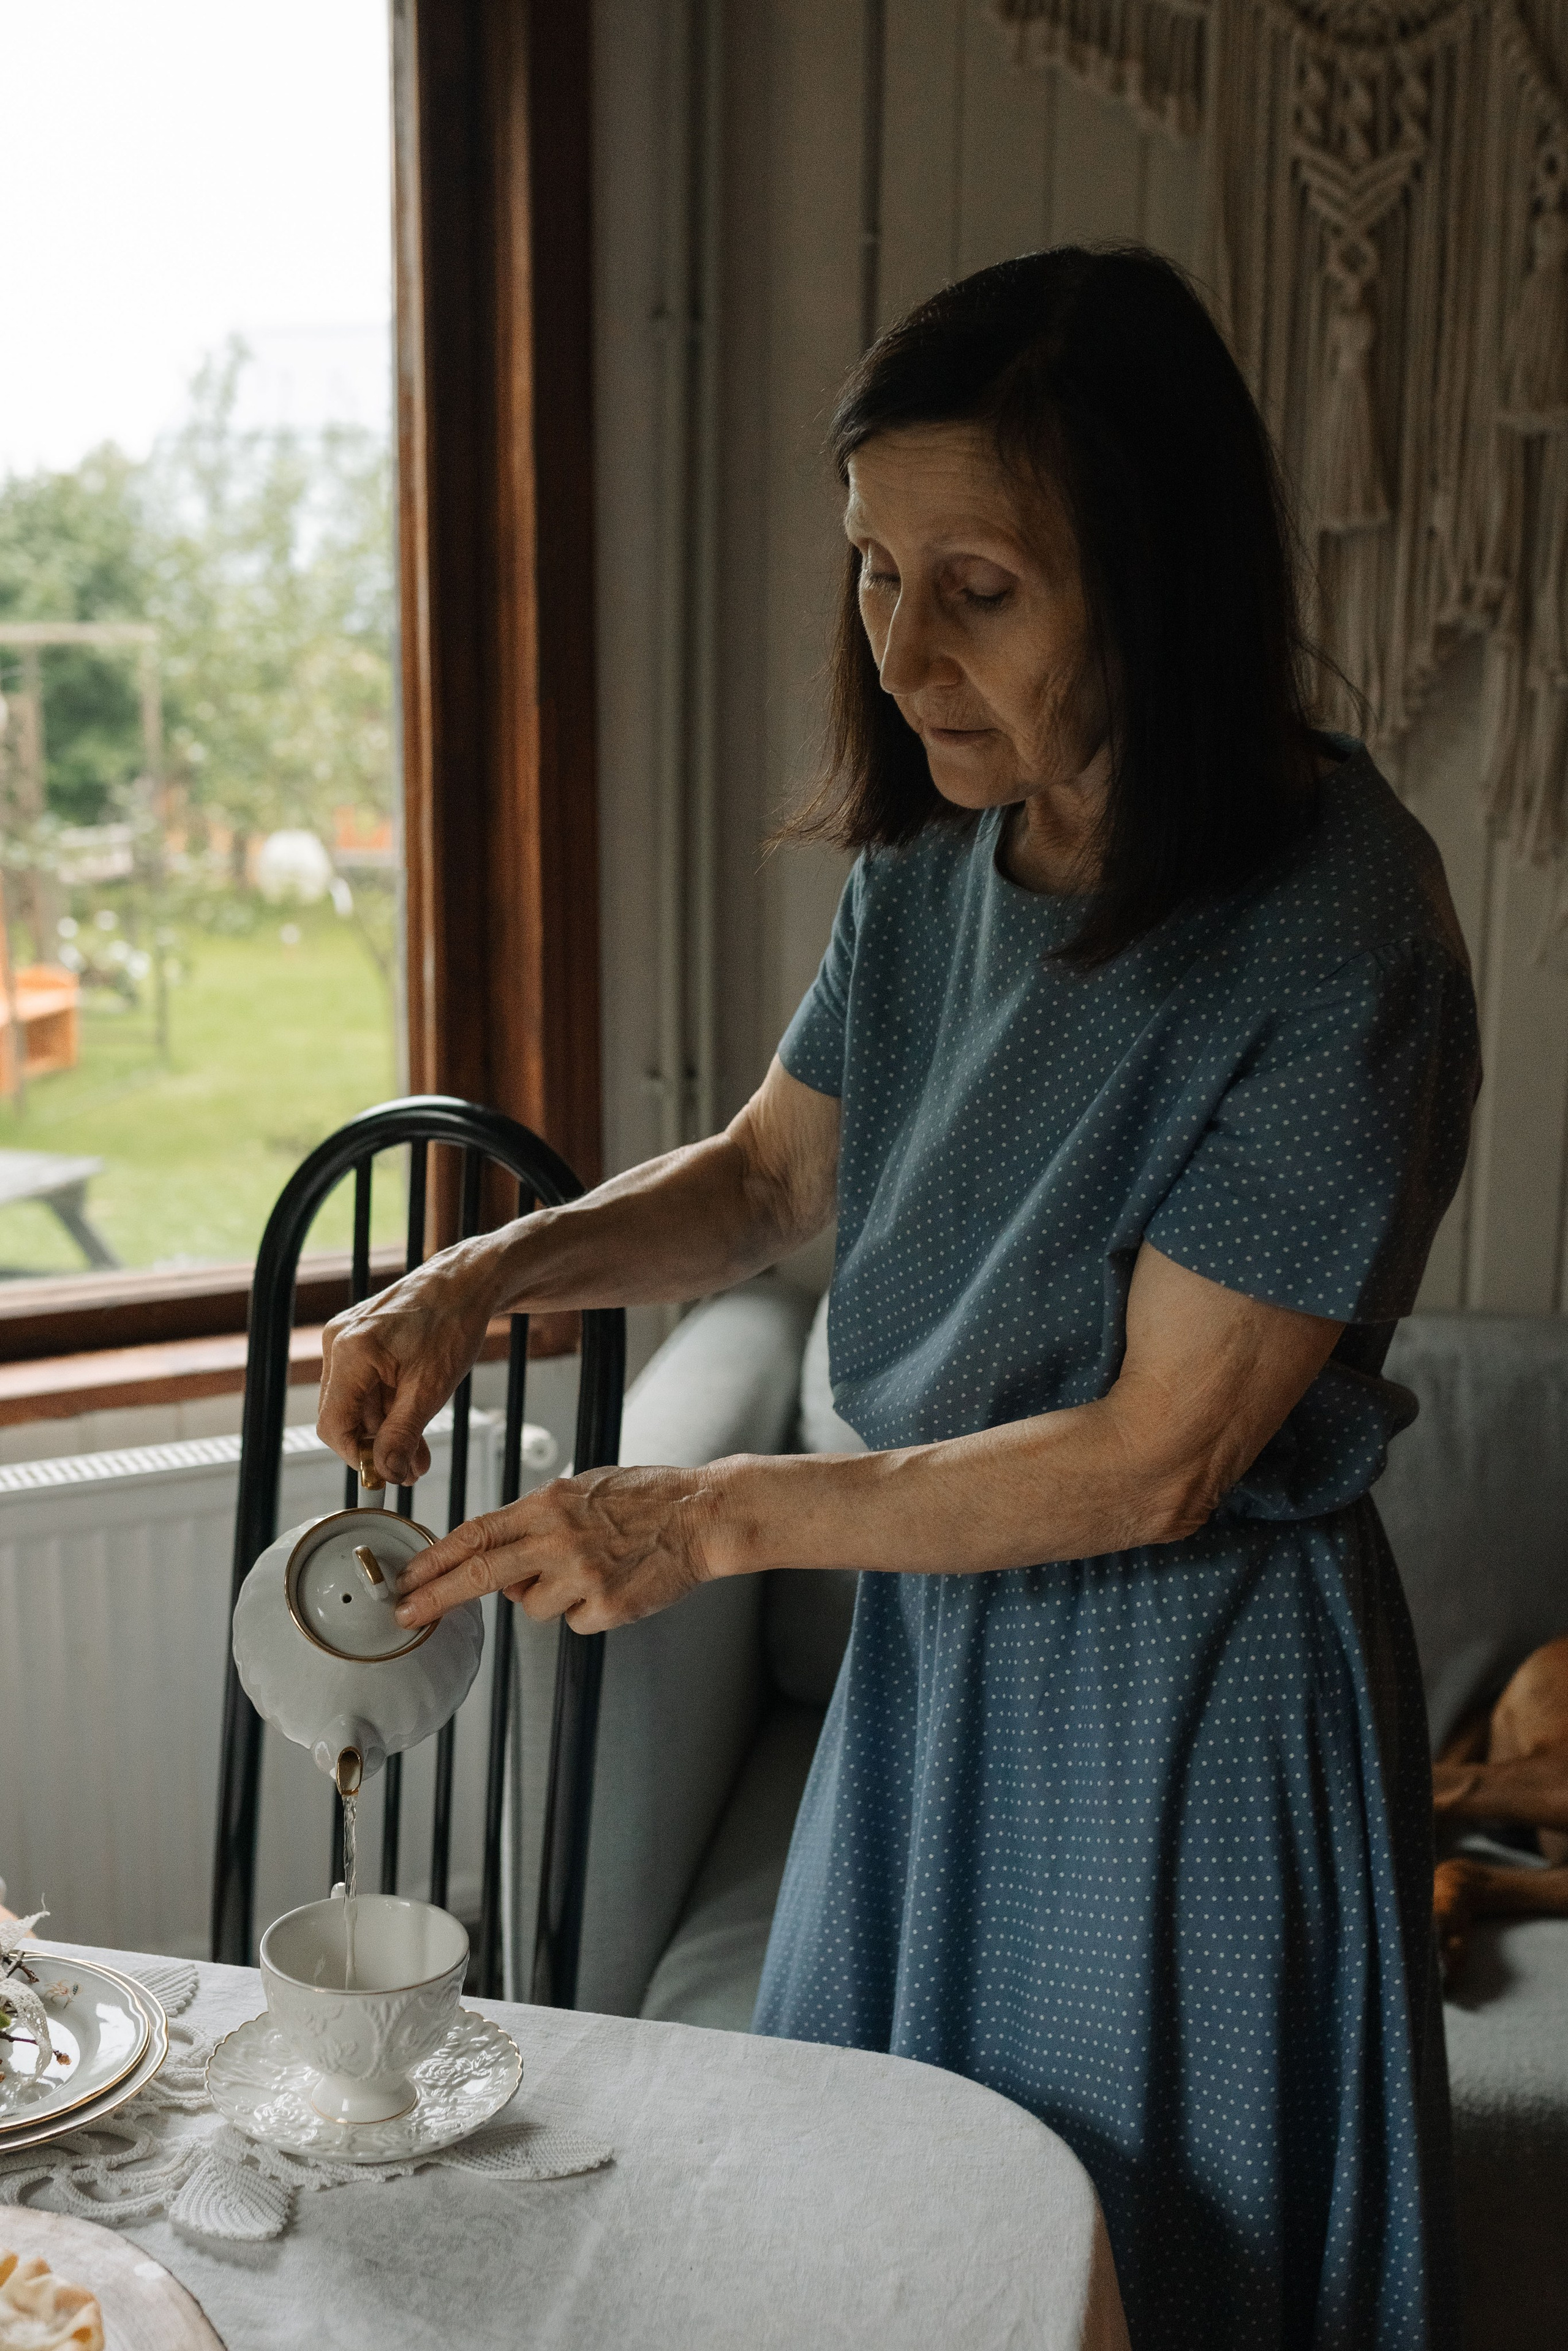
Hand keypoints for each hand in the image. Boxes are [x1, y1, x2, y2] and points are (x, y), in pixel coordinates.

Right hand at [317, 1234, 511, 1486]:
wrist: (468, 1283)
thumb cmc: (453, 1322)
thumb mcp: (430, 1389)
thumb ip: (403, 1435)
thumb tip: (387, 1472)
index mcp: (350, 1351)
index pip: (333, 1425)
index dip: (358, 1457)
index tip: (385, 1475)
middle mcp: (339, 1343)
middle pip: (345, 1416)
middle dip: (378, 1446)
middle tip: (411, 1470)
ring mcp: (349, 1339)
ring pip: (358, 1404)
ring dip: (387, 1431)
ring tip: (419, 1454)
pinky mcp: (362, 1340)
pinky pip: (367, 1386)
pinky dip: (390, 1408)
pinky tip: (413, 1425)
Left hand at [391, 1463, 725, 1634]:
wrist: (701, 1515)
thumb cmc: (645, 1497)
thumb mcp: (582, 1489)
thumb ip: (538, 1519)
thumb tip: (503, 1559)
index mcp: (548, 1504)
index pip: (476, 1533)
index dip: (435, 1558)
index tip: (407, 1577)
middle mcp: (558, 1539)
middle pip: (482, 1574)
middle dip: (436, 1596)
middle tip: (405, 1613)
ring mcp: (582, 1575)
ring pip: (531, 1608)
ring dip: (548, 1597)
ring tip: (589, 1569)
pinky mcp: (606, 1608)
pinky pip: (573, 1622)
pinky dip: (585, 1611)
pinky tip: (612, 1585)